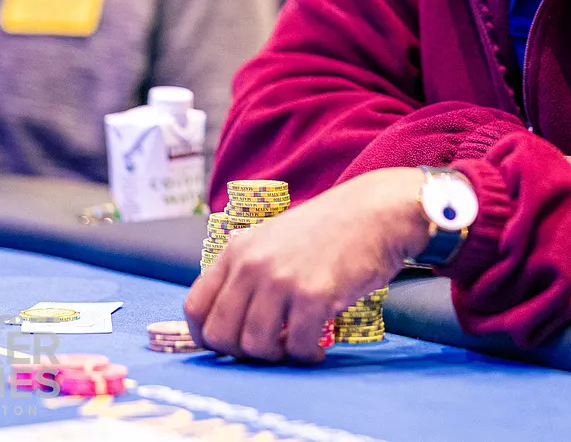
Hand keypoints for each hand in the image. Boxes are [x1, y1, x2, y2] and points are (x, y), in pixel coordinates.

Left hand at [184, 168, 428, 362]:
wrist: (376, 212)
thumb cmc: (329, 229)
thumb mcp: (273, 238)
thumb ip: (246, 269)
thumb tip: (227, 318)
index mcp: (238, 251)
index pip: (195, 308)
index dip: (206, 337)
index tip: (228, 347)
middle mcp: (252, 265)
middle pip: (221, 335)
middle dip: (242, 354)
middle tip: (269, 350)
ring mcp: (282, 280)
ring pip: (255, 347)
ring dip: (276, 358)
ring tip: (295, 348)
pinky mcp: (314, 295)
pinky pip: (296, 347)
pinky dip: (306, 357)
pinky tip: (318, 348)